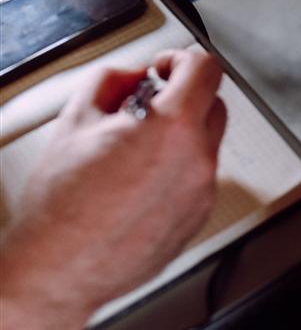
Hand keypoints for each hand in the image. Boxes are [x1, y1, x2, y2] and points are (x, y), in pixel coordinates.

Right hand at [2, 50, 226, 314]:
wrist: (58, 269)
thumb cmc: (61, 208)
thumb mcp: (75, 120)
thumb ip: (111, 80)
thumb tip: (134, 74)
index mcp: (172, 130)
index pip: (206, 70)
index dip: (183, 60)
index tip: (166, 67)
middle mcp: (198, 161)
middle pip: (213, 105)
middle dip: (183, 97)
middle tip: (147, 105)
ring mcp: (202, 192)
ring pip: (206, 144)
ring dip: (180, 136)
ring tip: (133, 149)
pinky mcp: (198, 217)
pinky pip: (199, 178)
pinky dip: (178, 169)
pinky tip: (138, 181)